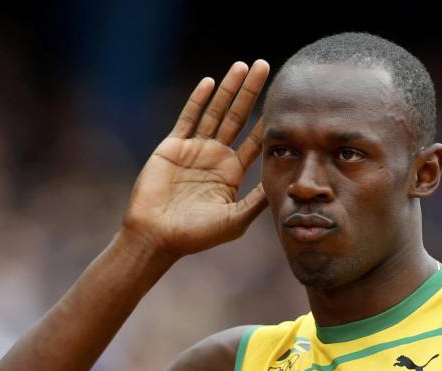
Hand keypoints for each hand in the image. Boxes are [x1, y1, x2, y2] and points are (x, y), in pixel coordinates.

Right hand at [120, 60, 269, 258]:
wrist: (156, 235)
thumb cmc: (195, 235)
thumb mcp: (235, 220)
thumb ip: (257, 200)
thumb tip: (285, 183)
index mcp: (230, 174)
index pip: (254, 141)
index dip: (268, 120)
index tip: (284, 100)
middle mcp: (214, 158)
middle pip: (237, 117)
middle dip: (251, 92)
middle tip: (265, 65)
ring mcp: (193, 150)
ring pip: (215, 112)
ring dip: (228, 89)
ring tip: (242, 66)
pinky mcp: (172, 147)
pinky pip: (188, 119)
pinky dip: (198, 100)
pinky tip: (210, 82)